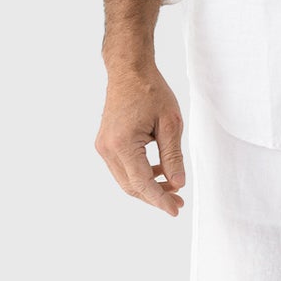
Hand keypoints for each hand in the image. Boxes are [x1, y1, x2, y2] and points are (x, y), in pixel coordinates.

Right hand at [95, 60, 186, 215]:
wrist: (129, 71)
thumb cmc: (150, 91)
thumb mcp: (170, 124)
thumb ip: (173, 156)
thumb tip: (177, 183)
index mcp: (122, 144)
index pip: (142, 182)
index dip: (160, 199)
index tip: (175, 209)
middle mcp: (107, 148)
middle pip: (131, 186)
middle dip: (154, 197)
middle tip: (178, 201)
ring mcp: (103, 147)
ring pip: (125, 180)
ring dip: (147, 187)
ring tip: (172, 188)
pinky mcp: (105, 144)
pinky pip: (122, 168)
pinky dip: (140, 175)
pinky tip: (159, 172)